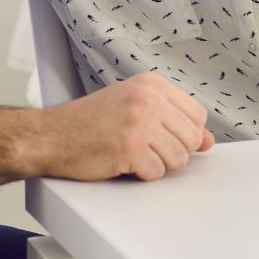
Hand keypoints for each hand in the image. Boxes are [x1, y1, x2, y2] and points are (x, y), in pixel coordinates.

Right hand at [36, 72, 213, 181]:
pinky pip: (156, 173)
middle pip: (191, 138)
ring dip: (157, 164)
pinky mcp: (129, 148)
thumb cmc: (88, 122)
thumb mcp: (133, 108)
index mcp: (151, 84)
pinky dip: (142, 175)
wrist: (50, 135)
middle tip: (145, 148)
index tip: (165, 136)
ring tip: (133, 154)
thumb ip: (172, 119)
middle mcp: (148, 99)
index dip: (186, 133)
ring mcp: (139, 123)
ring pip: (178, 159)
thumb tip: (208, 140)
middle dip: (172, 151)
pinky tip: (123, 162)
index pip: (197, 114)